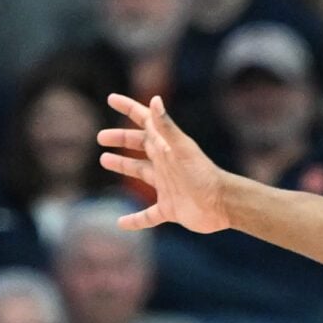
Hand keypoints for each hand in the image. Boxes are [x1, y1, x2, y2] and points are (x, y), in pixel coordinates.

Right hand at [99, 93, 229, 232]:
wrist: (221, 204)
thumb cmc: (202, 175)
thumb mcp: (181, 149)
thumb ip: (166, 126)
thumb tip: (155, 99)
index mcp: (166, 146)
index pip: (145, 121)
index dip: (129, 108)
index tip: (111, 99)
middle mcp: (165, 163)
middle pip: (139, 146)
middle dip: (120, 139)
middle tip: (100, 138)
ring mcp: (166, 186)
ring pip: (140, 173)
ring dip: (123, 166)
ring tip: (104, 160)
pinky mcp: (169, 208)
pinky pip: (148, 215)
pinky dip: (135, 219)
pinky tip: (121, 223)